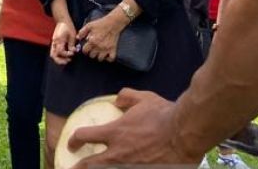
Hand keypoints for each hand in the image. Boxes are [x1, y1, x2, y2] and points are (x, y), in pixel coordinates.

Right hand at [51, 20, 76, 64]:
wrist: (63, 21)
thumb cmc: (68, 27)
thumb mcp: (72, 35)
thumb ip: (72, 44)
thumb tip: (73, 51)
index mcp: (59, 40)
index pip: (60, 51)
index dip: (66, 54)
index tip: (72, 53)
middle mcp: (54, 42)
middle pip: (53, 55)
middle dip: (60, 60)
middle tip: (68, 61)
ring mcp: (53, 43)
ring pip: (52, 54)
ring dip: (59, 59)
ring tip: (67, 60)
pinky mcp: (54, 43)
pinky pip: (54, 52)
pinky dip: (59, 56)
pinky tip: (64, 57)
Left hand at [68, 89, 199, 165]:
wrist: (184, 133)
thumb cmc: (164, 114)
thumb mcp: (144, 98)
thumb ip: (127, 96)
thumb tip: (118, 99)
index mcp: (115, 132)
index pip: (85, 136)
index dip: (74, 140)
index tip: (72, 144)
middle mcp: (118, 153)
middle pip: (90, 165)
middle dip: (79, 168)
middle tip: (73, 168)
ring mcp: (130, 166)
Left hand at [77, 12, 124, 61]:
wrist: (113, 23)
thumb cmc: (100, 24)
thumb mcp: (89, 25)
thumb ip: (82, 32)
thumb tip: (77, 38)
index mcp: (92, 41)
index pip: (85, 51)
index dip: (84, 50)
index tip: (86, 49)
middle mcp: (99, 46)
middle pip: (92, 56)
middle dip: (91, 53)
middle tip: (92, 50)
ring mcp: (106, 49)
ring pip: (100, 59)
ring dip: (98, 56)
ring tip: (98, 52)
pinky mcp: (113, 49)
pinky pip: (111, 59)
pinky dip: (108, 58)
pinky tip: (106, 55)